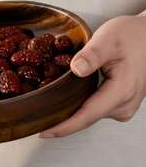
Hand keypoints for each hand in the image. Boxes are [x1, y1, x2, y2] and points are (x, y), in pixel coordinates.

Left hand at [40, 15, 145, 137]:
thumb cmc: (131, 35)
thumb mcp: (109, 38)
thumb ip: (92, 54)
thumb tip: (76, 69)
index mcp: (122, 91)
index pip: (87, 115)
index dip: (64, 126)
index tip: (44, 131)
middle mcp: (124, 105)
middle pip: (86, 118)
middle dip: (60, 119)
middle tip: (34, 118)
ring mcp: (123, 106)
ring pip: (89, 115)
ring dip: (68, 112)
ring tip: (44, 108)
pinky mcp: (119, 103)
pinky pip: (94, 109)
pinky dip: (78, 105)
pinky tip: (63, 99)